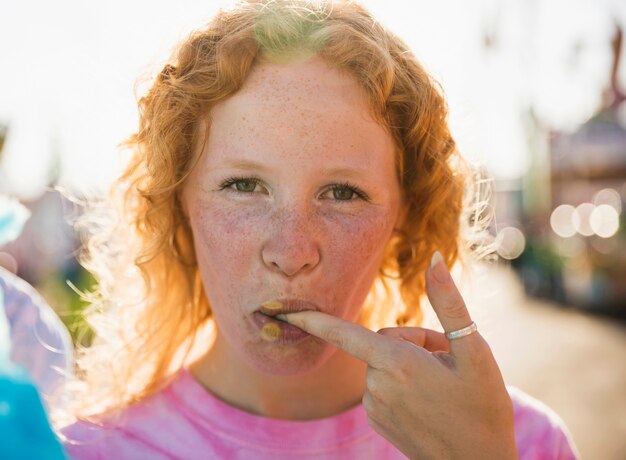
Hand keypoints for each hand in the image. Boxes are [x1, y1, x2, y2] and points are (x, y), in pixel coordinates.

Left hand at [280, 254, 517, 459]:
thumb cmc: (483, 407)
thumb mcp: (474, 350)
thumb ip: (449, 302)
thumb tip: (435, 260)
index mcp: (396, 363)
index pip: (344, 333)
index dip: (312, 319)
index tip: (280, 310)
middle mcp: (377, 386)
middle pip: (385, 340)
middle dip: (414, 341)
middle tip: (449, 360)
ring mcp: (375, 407)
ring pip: (384, 363)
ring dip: (409, 363)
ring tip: (443, 384)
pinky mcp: (378, 421)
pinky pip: (383, 386)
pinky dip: (403, 384)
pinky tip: (430, 400)